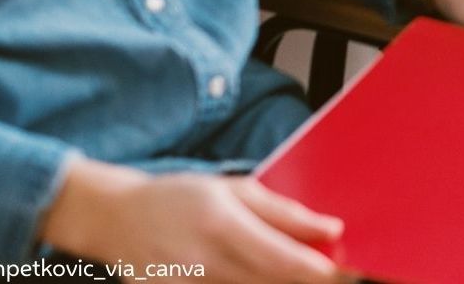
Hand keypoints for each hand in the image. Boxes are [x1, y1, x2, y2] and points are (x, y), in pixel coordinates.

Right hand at [41, 161, 350, 283]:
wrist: (116, 218)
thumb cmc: (179, 196)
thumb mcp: (235, 190)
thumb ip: (285, 212)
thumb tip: (331, 228)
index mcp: (223, 225)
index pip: (281, 258)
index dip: (317, 270)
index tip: (347, 272)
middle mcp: (205, 262)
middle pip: (271, 282)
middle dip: (306, 279)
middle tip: (340, 274)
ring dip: (279, 283)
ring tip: (300, 272)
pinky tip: (258, 275)